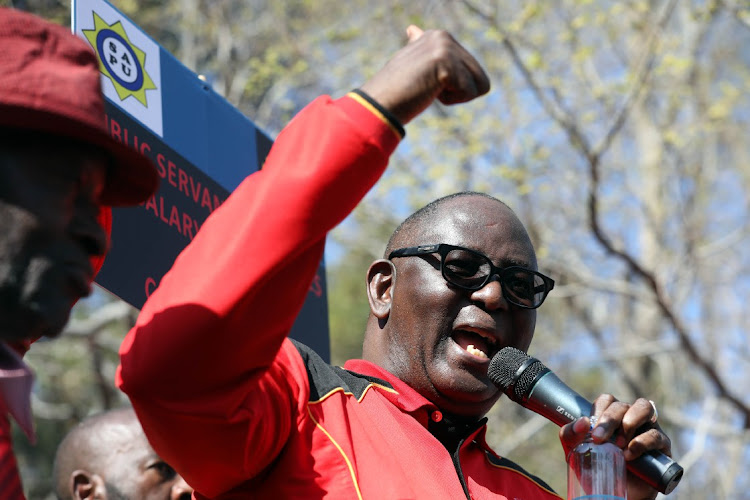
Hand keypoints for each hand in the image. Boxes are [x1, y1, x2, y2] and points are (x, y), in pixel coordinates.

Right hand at [359, 25, 489, 124]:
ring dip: (456, 96)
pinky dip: (450, 101)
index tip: (425, 83)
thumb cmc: (395, 90)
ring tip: (428, 88)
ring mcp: (445, 48)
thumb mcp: (412, 63)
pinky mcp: (446, 63)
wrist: (379, 104)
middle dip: (458, 91)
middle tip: (427, 88)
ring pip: (479, 85)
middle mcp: (444, 37)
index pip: (472, 70)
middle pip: (480, 78)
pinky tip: (427, 92)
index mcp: (438, 36)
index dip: (453, 87)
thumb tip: (414, 30)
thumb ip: (422, 48)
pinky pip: (470, 93)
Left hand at [559, 395, 670, 499]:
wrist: (615, 494)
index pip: (607, 400)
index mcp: (611, 415)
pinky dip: (642, 442)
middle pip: (622, 405)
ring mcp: (647, 428)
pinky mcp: (662, 446)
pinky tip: (629, 455)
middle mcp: (630, 417)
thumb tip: (582, 422)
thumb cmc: (596, 467)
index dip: (599, 409)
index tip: (589, 428)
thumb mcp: (576, 450)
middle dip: (609, 419)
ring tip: (618, 443)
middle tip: (599, 438)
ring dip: (630, 421)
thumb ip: (570, 434)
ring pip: (645, 408)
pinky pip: (656, 435)